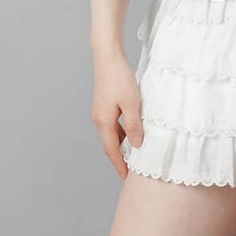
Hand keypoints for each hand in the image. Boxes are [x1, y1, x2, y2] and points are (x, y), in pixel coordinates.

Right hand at [91, 51, 143, 178]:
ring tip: (133, 154)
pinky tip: (131, 132)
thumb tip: (136, 145)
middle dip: (119, 158)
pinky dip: (121, 133)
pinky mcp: (104, 105)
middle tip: (131, 170)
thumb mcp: (132, 105)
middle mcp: (99, 119)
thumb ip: (134, 126)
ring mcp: (100, 112)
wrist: (108, 58)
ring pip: (112, 134)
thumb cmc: (120, 79)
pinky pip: (113, 125)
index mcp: (104, 122)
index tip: (126, 177)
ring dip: (121, 145)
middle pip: (110, 144)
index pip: (112, 150)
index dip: (119, 164)